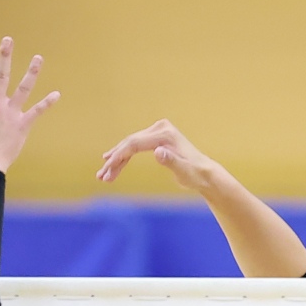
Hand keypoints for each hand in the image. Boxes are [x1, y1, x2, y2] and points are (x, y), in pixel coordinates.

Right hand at [0, 39, 58, 172]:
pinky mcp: (22, 126)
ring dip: (31, 73)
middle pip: (1, 76)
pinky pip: (37, 112)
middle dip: (4, 56)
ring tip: (38, 58)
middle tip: (8, 39)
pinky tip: (57, 94)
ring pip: (23, 89)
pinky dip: (47, 103)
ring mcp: (10, 114)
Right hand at [96, 119, 221, 190]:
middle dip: (114, 161)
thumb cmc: (195, 174)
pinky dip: (124, 157)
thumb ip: (171, 161)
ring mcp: (158, 131)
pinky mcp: (156, 137)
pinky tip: (112, 164)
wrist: (204, 172)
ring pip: (130, 145)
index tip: (107, 171)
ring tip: (103, 175)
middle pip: (130, 143)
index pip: (135, 144)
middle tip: (101, 176)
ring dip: (116, 160)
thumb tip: (157, 152)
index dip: (119, 157)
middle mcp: (160, 129)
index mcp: (164, 135)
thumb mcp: (184, 171)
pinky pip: (135, 147)